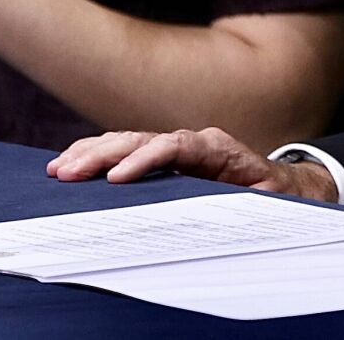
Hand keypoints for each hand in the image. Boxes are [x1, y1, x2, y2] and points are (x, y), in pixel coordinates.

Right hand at [46, 128, 339, 202]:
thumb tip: (236, 204)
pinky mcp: (164, 159)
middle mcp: (191, 141)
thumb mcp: (269, 201)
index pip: (175, 145)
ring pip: (128, 141)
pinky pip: (126, 151)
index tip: (117, 178)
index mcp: (216, 148)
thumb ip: (250, 200)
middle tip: (69, 172)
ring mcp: (175, 147)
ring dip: (92, 153)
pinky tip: (70, 164)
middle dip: (103, 154)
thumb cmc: (275, 197)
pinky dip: (98, 156)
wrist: (284, 186)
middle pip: (141, 139)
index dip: (145, 158)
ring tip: (60, 168)